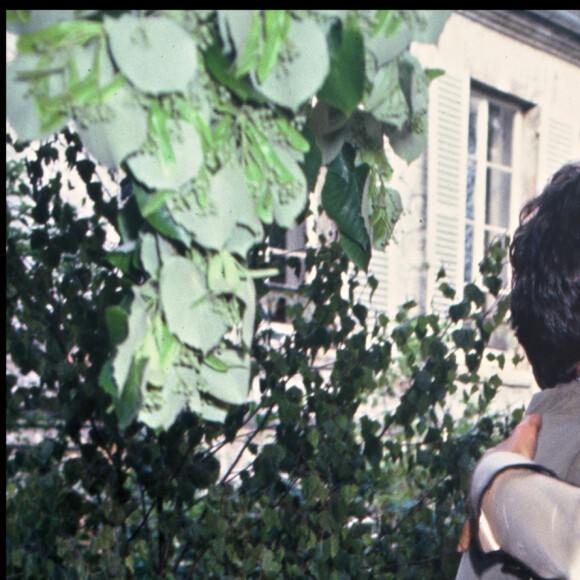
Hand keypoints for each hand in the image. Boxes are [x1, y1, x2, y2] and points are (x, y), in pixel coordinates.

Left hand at [456, 414, 542, 551]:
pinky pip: (470, 526)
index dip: (499, 466)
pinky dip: (466, 535)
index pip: (493, 463)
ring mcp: (476, 497)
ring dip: (478, 514)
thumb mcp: (523, 437)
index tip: (502, 471)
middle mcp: (478, 479)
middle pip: (483, 486)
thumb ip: (529, 426)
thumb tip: (535, 415)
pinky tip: (462, 546)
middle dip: (487, 492)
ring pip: (476, 506)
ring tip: (481, 522)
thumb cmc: (512, 458)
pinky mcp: (476, 514)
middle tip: (493, 499)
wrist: (499, 475)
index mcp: (487, 463)